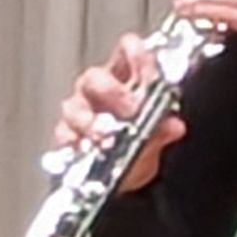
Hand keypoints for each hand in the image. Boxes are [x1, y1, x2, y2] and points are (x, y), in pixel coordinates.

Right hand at [53, 34, 183, 194]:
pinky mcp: (65, 135)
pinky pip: (64, 134)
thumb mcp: (155, 141)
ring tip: (105, 135)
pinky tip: (84, 148)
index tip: (149, 75)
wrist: (120, 186)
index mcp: (124, 79)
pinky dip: (74, 141)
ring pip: (75, 106)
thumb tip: (173, 126)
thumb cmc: (136, 152)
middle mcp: (98, 90)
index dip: (137, 57)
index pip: (128, 50)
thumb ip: (163, 132)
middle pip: (96, 78)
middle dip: (113, 93)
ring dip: (91, 121)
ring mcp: (79, 111)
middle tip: (129, 110)